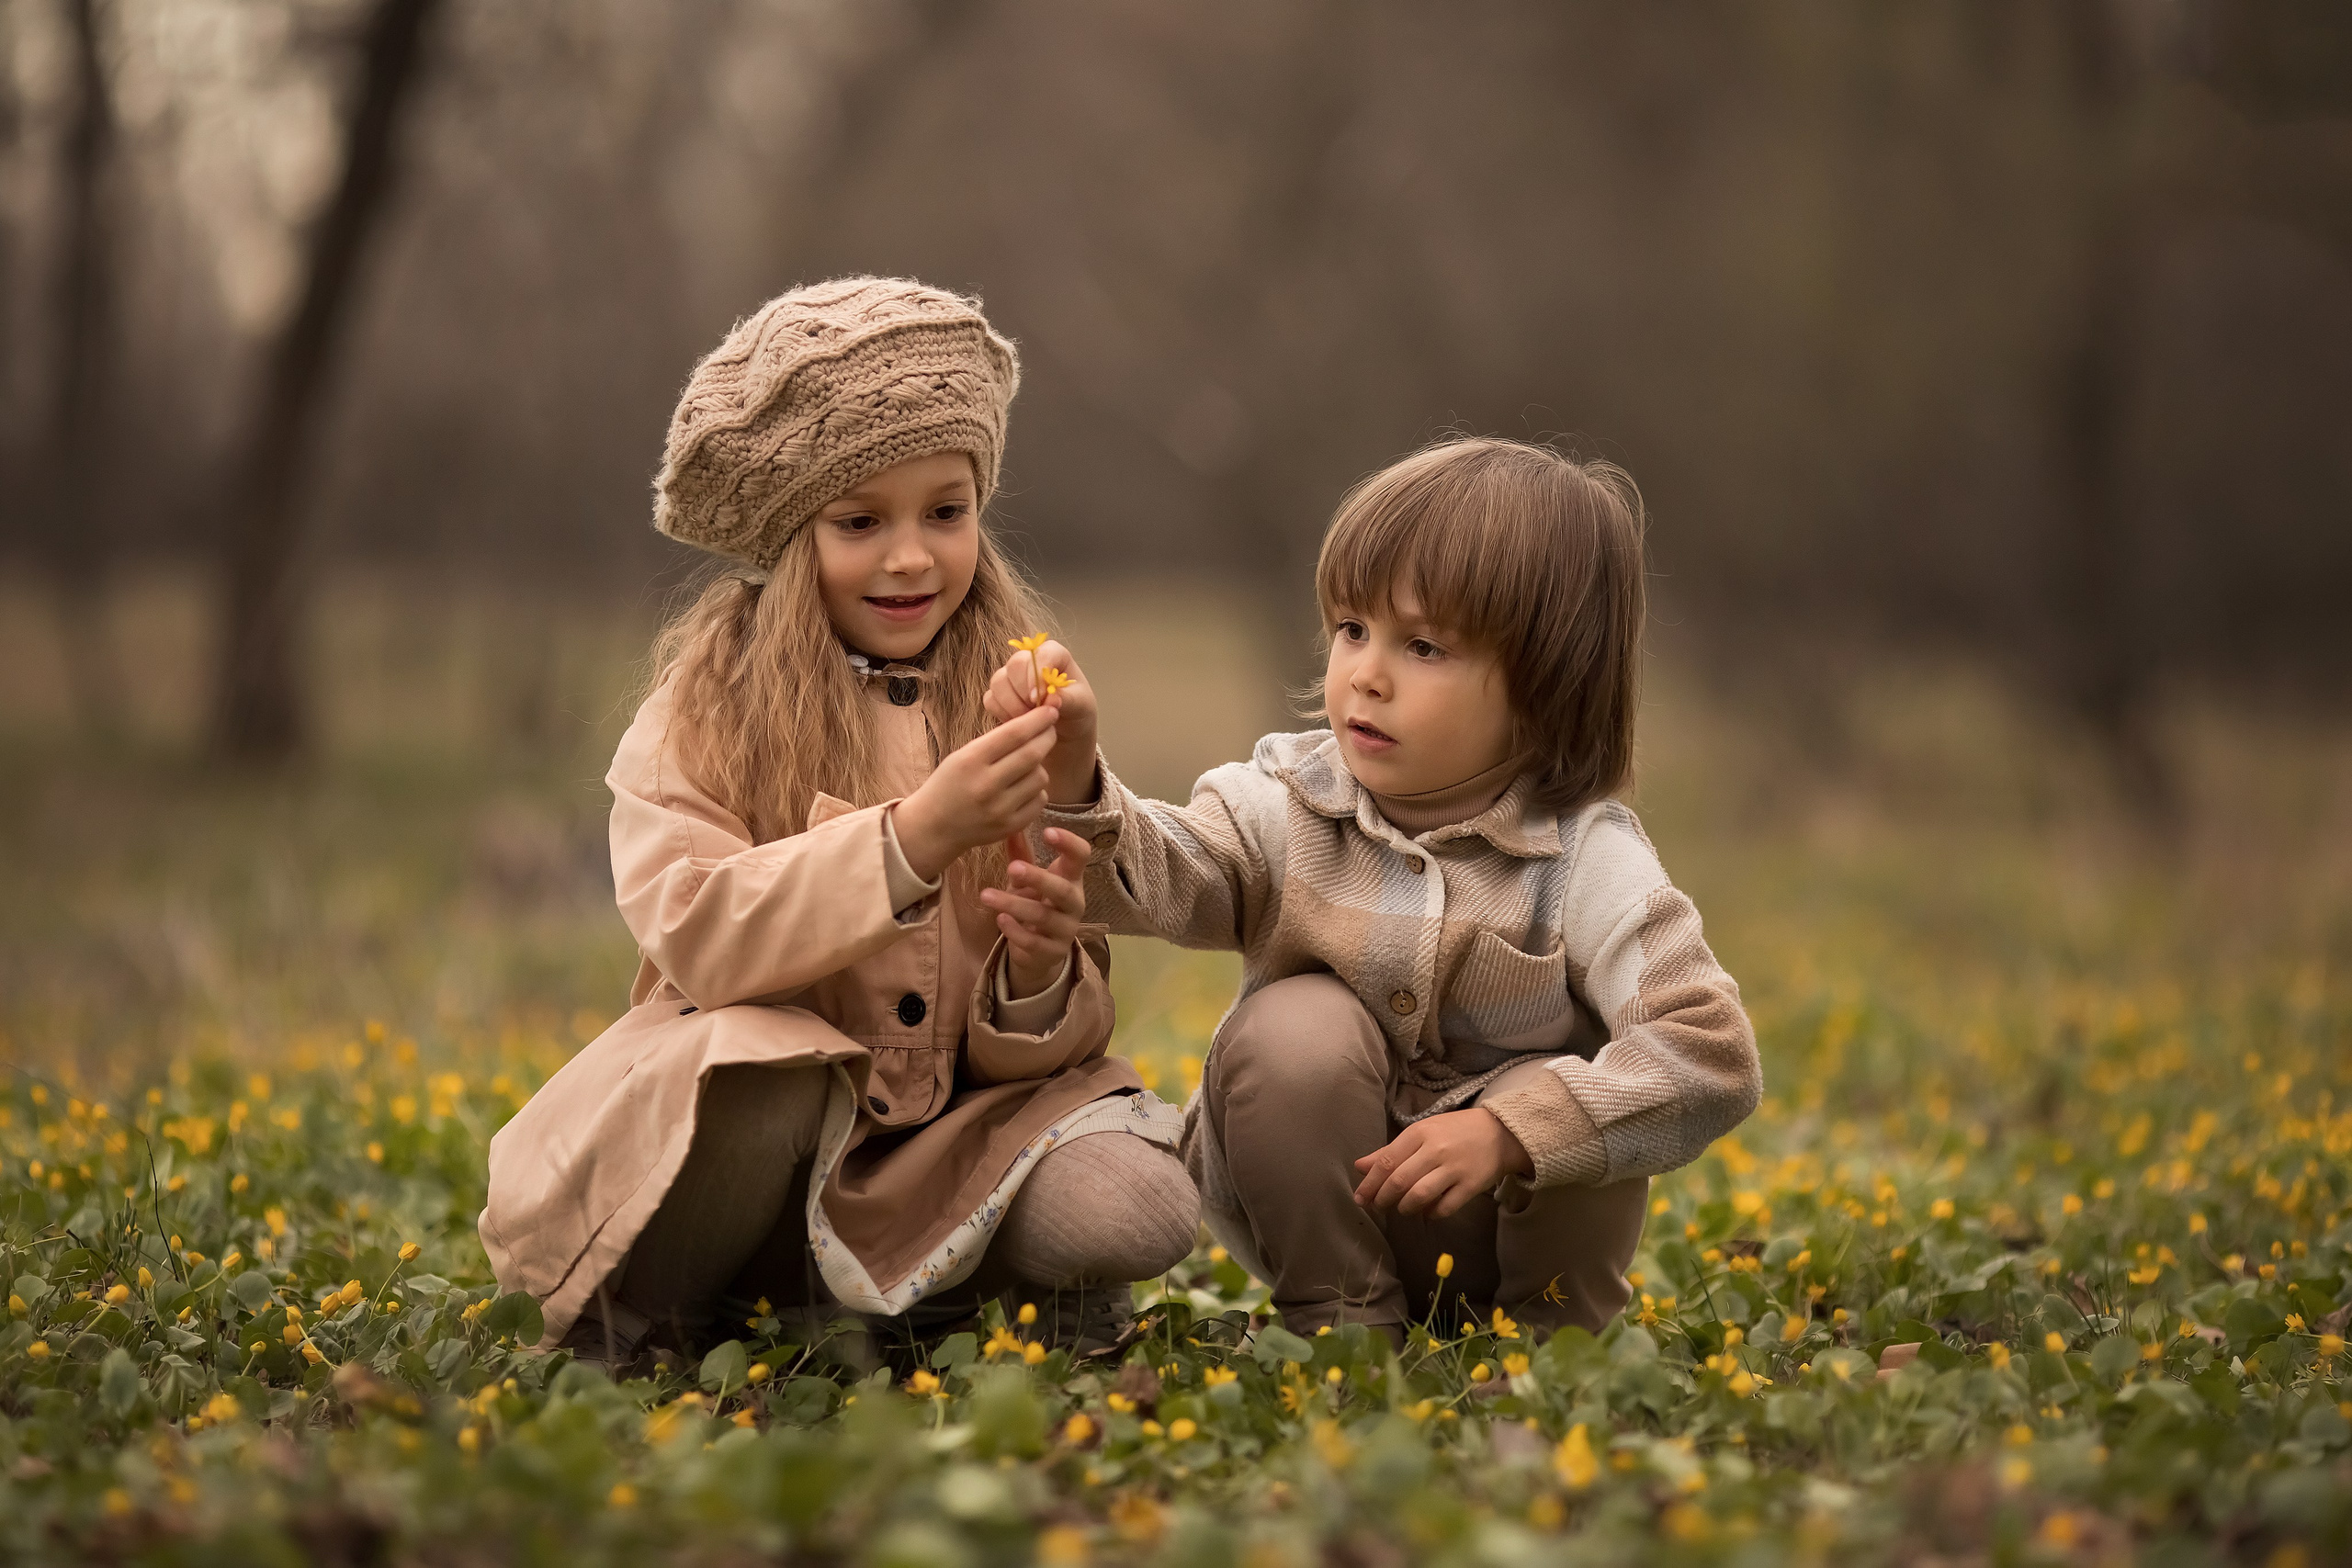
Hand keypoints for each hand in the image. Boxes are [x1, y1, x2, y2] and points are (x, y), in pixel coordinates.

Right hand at [893, 704, 1058, 881]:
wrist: (933, 827)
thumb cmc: (949, 784)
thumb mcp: (962, 756)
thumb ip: (995, 742)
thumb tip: (1033, 723)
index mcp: (970, 760)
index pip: (1014, 734)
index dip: (1037, 719)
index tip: (1050, 711)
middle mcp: (986, 785)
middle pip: (1032, 754)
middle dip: (1047, 737)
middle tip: (1050, 730)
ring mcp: (999, 809)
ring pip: (1040, 777)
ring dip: (1039, 766)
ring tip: (1026, 765)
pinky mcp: (1010, 826)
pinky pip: (1040, 799)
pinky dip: (1036, 789)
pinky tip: (1024, 787)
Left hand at [978, 827, 1092, 997]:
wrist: (1040, 952)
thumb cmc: (1036, 904)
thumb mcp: (1028, 879)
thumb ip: (1021, 855)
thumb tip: (1009, 825)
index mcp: (1072, 879)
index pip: (1081, 856)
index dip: (1069, 844)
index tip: (1047, 831)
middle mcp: (1074, 903)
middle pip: (1063, 890)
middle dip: (1038, 878)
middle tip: (1012, 868)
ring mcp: (1066, 929)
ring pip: (1043, 917)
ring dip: (1014, 905)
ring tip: (986, 895)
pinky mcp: (1052, 952)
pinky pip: (1034, 943)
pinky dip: (1015, 931)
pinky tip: (1000, 920)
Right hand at [984, 639, 1098, 805]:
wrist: (1065, 733)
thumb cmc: (1077, 713)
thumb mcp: (1082, 707)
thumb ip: (1068, 699)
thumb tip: (1051, 697)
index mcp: (1053, 654)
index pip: (1040, 654)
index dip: (1035, 675)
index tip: (1037, 698)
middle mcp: (1029, 660)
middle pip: (1015, 664)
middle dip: (1023, 692)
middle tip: (1036, 712)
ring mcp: (1011, 676)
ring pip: (998, 682)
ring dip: (1013, 705)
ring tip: (1030, 720)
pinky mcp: (998, 694)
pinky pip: (990, 700)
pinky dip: (1002, 714)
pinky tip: (1019, 723)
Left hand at [1351, 1109, 1532, 1218]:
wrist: (1499, 1132)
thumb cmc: (1453, 1132)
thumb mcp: (1420, 1133)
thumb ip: (1390, 1151)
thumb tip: (1359, 1167)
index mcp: (1419, 1133)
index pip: (1386, 1162)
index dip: (1370, 1184)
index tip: (1360, 1198)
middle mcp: (1435, 1150)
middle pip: (1400, 1181)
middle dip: (1384, 1199)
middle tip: (1379, 1206)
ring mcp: (1454, 1168)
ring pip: (1419, 1196)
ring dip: (1405, 1208)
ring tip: (1403, 1208)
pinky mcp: (1471, 1186)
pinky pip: (1444, 1208)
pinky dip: (1431, 1214)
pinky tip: (1426, 1212)